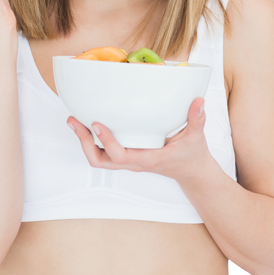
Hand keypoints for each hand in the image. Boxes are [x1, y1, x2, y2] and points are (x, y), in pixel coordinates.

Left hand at [67, 97, 209, 181]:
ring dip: (84, 141)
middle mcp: (134, 162)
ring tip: (75, 121)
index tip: (96, 123)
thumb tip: (198, 101)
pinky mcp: (127, 156)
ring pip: (98, 159)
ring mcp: (128, 160)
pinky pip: (103, 152)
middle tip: (74, 121)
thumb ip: (197, 119)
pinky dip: (93, 140)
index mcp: (148, 158)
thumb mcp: (196, 138)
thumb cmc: (192, 156)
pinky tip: (89, 123)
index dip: (106, 141)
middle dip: (84, 142)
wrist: (191, 173)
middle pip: (100, 161)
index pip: (120, 156)